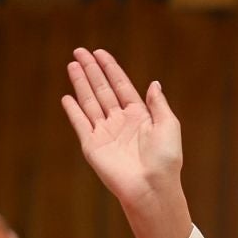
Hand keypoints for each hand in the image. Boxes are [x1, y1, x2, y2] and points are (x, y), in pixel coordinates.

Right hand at [60, 47, 191, 237]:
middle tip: (80, 51)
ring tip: (72, 64)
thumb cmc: (165, 159)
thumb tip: (154, 84)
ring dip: (81, 83)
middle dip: (91, 70)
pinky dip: (73, 110)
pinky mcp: (92, 146)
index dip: (111, 69)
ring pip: (90, 102)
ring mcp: (105, 133)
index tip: (100, 52)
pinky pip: (80, 123)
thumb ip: (158, 104)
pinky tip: (67, 97)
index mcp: (139, 116)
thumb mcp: (169, 125)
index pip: (121, 86)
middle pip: (102, 90)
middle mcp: (120, 122)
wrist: (152, 186)